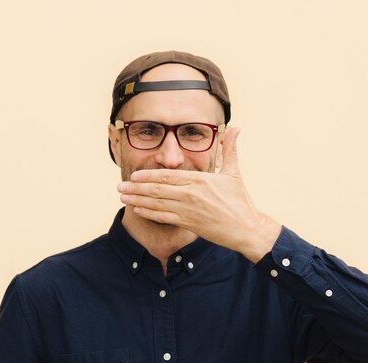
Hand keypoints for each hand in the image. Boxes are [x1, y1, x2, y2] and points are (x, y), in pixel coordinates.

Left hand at [117, 127, 280, 262]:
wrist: (246, 229)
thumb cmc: (240, 201)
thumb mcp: (234, 172)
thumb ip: (230, 149)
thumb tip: (235, 128)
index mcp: (199, 179)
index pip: (167, 175)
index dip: (148, 174)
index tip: (134, 174)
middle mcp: (190, 194)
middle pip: (157, 188)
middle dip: (136, 187)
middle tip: (120, 186)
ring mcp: (188, 210)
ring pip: (156, 203)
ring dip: (137, 200)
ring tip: (123, 197)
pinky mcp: (189, 224)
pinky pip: (163, 218)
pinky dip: (149, 213)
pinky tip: (137, 210)